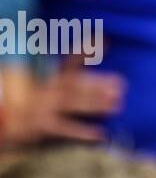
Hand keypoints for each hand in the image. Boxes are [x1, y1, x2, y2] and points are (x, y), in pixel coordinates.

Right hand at [1, 59, 124, 145]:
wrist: (2, 119)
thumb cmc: (23, 103)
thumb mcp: (38, 86)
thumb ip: (62, 79)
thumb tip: (89, 59)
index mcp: (47, 81)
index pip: (69, 63)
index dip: (86, 52)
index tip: (106, 42)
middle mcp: (46, 92)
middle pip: (75, 85)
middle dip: (98, 85)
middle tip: (121, 85)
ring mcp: (43, 109)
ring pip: (72, 104)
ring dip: (95, 104)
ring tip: (117, 104)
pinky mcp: (40, 127)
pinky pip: (63, 129)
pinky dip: (81, 133)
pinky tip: (100, 134)